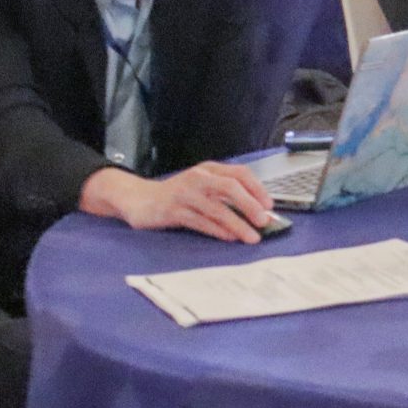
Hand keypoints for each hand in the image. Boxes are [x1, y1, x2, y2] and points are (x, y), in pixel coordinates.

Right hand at [82, 161, 272, 242]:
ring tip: (251, 236)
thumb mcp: (201, 187)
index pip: (239, 173)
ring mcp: (185, 194)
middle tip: (264, 220)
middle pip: (230, 187)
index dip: (257, 189)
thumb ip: (224, 195)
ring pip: (216, 208)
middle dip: (250, 205)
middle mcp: (198, 178)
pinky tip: (229, 237)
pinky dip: (217, 230)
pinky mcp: (173, 211)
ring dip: (237, 224)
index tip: (269, 205)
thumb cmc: (177, 195)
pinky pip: (200, 221)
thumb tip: (256, 212)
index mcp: (209, 170)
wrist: (138, 199)